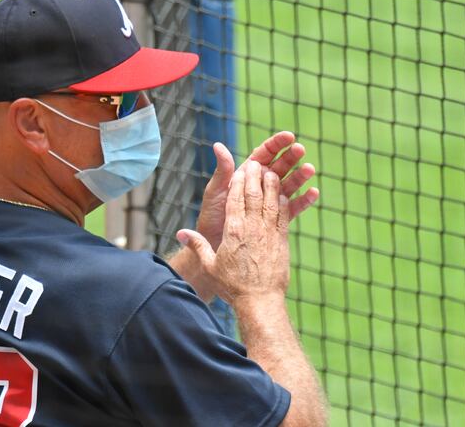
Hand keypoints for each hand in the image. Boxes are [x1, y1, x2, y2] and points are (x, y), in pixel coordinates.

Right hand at [177, 161, 290, 305]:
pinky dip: (283, 202)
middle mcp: (252, 228)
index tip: (241, 170)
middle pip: (254, 195)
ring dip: (272, 185)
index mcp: (233, 231)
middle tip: (256, 163)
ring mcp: (269, 233)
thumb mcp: (210, 266)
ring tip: (271, 172)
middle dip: (255, 177)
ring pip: (271, 201)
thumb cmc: (233, 286)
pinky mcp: (282, 241)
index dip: (239, 182)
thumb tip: (180, 233)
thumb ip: (197, 246)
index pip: (236, 199)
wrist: (259, 301)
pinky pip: (283, 215)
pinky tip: (283, 194)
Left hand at [196, 131, 318, 250]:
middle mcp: (261, 185)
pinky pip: (293, 207)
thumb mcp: (216, 191)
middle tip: (301, 150)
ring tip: (309, 169)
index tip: (289, 136)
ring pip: (289, 184)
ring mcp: (271, 200)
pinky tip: (313, 193)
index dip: (277, 144)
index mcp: (247, 174)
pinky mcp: (277, 217)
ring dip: (300, 176)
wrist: (215, 243)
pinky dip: (304, 200)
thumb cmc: (212, 216)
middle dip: (291, 157)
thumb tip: (218, 145)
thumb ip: (223, 170)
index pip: (265, 154)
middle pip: (280, 166)